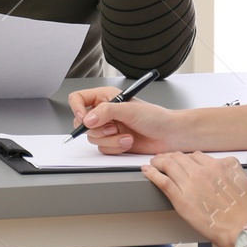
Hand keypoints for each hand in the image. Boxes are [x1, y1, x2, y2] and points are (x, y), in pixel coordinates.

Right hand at [68, 87, 191, 153]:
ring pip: (93, 138)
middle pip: (82, 123)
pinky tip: (128, 142)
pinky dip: (115, 148)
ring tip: (126, 136)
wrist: (169, 135)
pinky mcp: (113, 143)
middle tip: (113, 128)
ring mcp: (108, 128)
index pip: (78, 99)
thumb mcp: (129, 109)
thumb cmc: (155, 117)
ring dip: (110, 140)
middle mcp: (104, 112)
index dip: (77, 109)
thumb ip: (106, 111)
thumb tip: (88, 119)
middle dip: (98, 130)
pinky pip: (103, 149)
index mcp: (105, 97)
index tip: (85, 119)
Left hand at [144, 151, 246, 246]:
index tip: (183, 160)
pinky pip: (162, 181)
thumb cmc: (243, 209)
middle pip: (180, 157)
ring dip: (159, 162)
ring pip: (168, 165)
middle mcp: (200, 172)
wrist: (240, 228)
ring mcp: (189, 184)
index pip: (196, 155)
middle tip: (165, 159)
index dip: (187, 158)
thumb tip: (224, 162)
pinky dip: (152, 173)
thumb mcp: (241, 178)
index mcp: (215, 166)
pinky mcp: (180, 199)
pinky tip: (147, 170)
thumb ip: (230, 165)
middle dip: (171, 156)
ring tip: (154, 162)